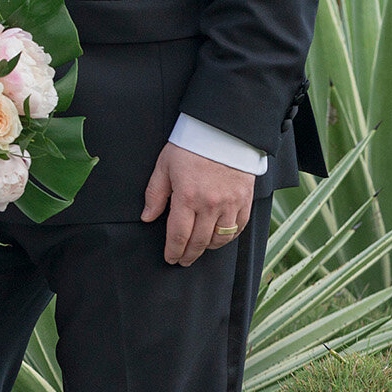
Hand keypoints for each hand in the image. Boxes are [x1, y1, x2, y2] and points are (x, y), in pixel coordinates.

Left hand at [140, 141, 252, 265]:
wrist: (223, 131)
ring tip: (199, 249)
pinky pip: (238, 228)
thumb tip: (147, 217)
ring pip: (219, 238)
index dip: (173, 251)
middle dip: (188, 255)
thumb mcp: (164, 166)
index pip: (178, 235)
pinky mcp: (245, 200)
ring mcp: (230, 204)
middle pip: (199, 242)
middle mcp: (210, 204)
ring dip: (207, 248)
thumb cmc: (190, 146)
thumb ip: (155, 194)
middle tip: (182, 260)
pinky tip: (218, 237)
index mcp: (187, 197)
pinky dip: (228, 237)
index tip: (170, 258)